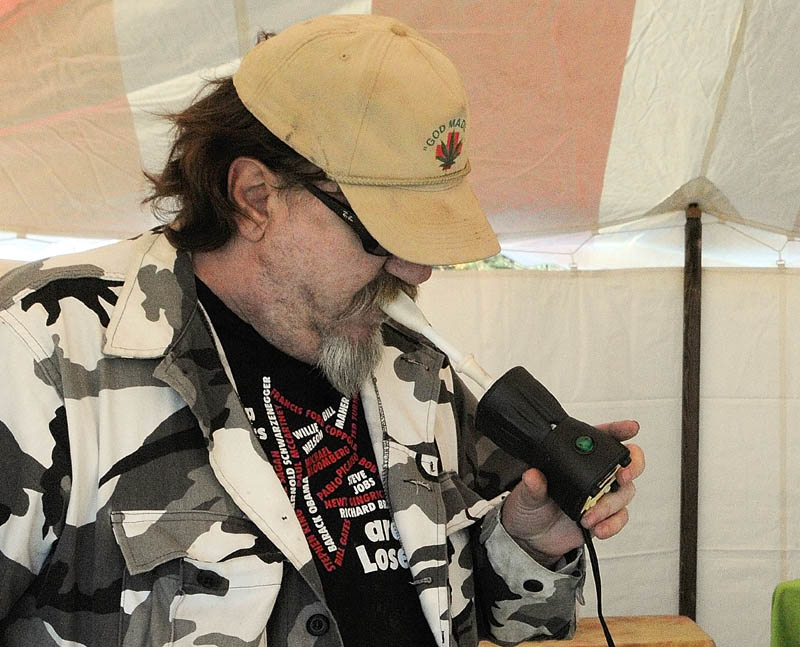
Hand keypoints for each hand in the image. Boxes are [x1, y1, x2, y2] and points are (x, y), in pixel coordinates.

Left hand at [500, 420, 644, 567]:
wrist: (532, 536)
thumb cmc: (531, 505)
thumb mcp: (526, 494)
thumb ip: (532, 486)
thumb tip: (533, 476)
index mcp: (577, 457)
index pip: (602, 438)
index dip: (619, 430)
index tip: (630, 428)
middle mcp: (595, 473)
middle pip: (628, 462)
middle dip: (632, 466)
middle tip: (623, 475)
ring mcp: (603, 495)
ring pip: (625, 493)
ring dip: (610, 504)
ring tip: (588, 516)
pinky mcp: (605, 517)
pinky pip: (620, 518)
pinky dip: (612, 524)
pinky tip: (598, 528)